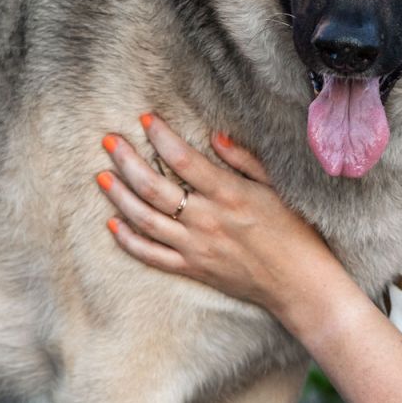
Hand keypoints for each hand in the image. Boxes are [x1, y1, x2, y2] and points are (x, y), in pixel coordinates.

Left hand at [95, 113, 335, 317]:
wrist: (299, 284)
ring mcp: (196, 247)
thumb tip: (214, 136)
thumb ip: (244, 160)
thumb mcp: (277, 188)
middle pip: (153, 186)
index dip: (160, 135)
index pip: (183, 158)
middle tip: (109, 141)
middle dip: (127, 160)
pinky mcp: (192, 269)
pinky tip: (113, 224)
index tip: (145, 118)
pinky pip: (151, 255)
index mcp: (229, 194)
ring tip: (102, 176)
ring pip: (144, 219)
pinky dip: (128, 241)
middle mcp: (206, 219)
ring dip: (119, 196)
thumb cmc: (295, 232)